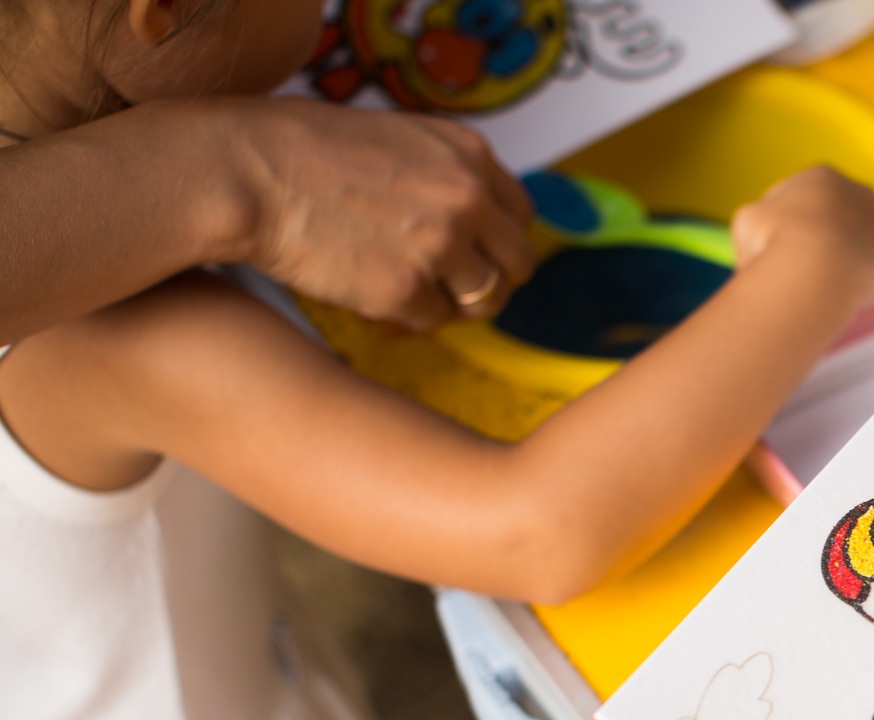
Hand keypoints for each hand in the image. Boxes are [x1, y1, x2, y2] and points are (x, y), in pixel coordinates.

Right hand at [224, 99, 535, 328]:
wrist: (244, 171)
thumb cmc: (302, 150)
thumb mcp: (397, 137)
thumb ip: (447, 172)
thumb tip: (482, 217)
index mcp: (469, 154)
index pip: (521, 214)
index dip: (503, 240)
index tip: (482, 254)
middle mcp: (466, 199)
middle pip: (518, 262)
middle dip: (494, 280)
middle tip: (461, 290)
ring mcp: (439, 246)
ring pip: (484, 299)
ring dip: (456, 304)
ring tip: (419, 294)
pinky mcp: (404, 290)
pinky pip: (432, 320)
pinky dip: (410, 315)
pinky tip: (376, 294)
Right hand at [730, 165, 873, 309]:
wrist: (814, 266)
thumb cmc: (774, 242)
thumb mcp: (748, 222)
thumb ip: (762, 224)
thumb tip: (763, 242)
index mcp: (821, 177)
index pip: (806, 202)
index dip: (792, 232)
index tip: (783, 255)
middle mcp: (859, 191)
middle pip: (842, 222)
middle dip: (827, 246)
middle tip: (809, 276)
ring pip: (866, 248)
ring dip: (850, 266)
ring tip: (828, 290)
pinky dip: (870, 288)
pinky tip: (851, 297)